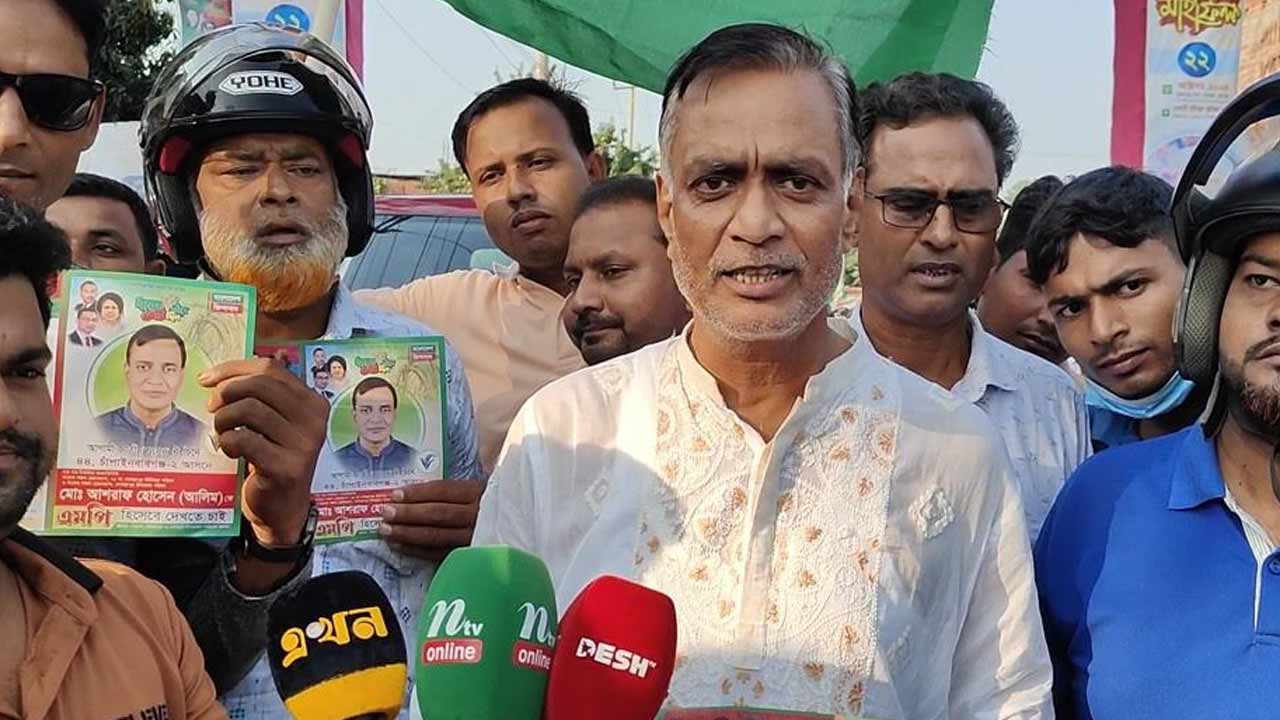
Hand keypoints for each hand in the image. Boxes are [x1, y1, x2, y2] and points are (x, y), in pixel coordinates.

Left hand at [200, 357, 326, 546]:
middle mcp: (314, 420)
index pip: (271, 369)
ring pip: (249, 409)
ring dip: (223, 418)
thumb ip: (260, 397)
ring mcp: (303, 444)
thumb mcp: (275, 423)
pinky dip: (227, 441)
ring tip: (221, 431)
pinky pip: (244, 440)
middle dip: (226, 392)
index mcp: (313, 402)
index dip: (234, 369)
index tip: (208, 379)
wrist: (282, 508)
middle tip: (212, 408)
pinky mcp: (286, 468)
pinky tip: (228, 449)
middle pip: (260, 384)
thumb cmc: (272, 458)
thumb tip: (218, 375)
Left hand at [379, 479, 485, 561]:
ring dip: (407, 533)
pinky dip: (416, 550)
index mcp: (479, 492)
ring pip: (436, 535)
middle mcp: (477, 515)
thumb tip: (419, 487)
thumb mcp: (483, 487)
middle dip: (408, 513)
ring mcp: (473, 537)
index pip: (443, 491)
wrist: (512, 529)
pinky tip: (399, 546)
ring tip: (386, 530)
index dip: (418, 492)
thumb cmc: (492, 504)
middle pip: (437, 513)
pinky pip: (438, 553)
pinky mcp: (468, 556)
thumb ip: (458, 486)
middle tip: (385, 512)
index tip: (395, 494)